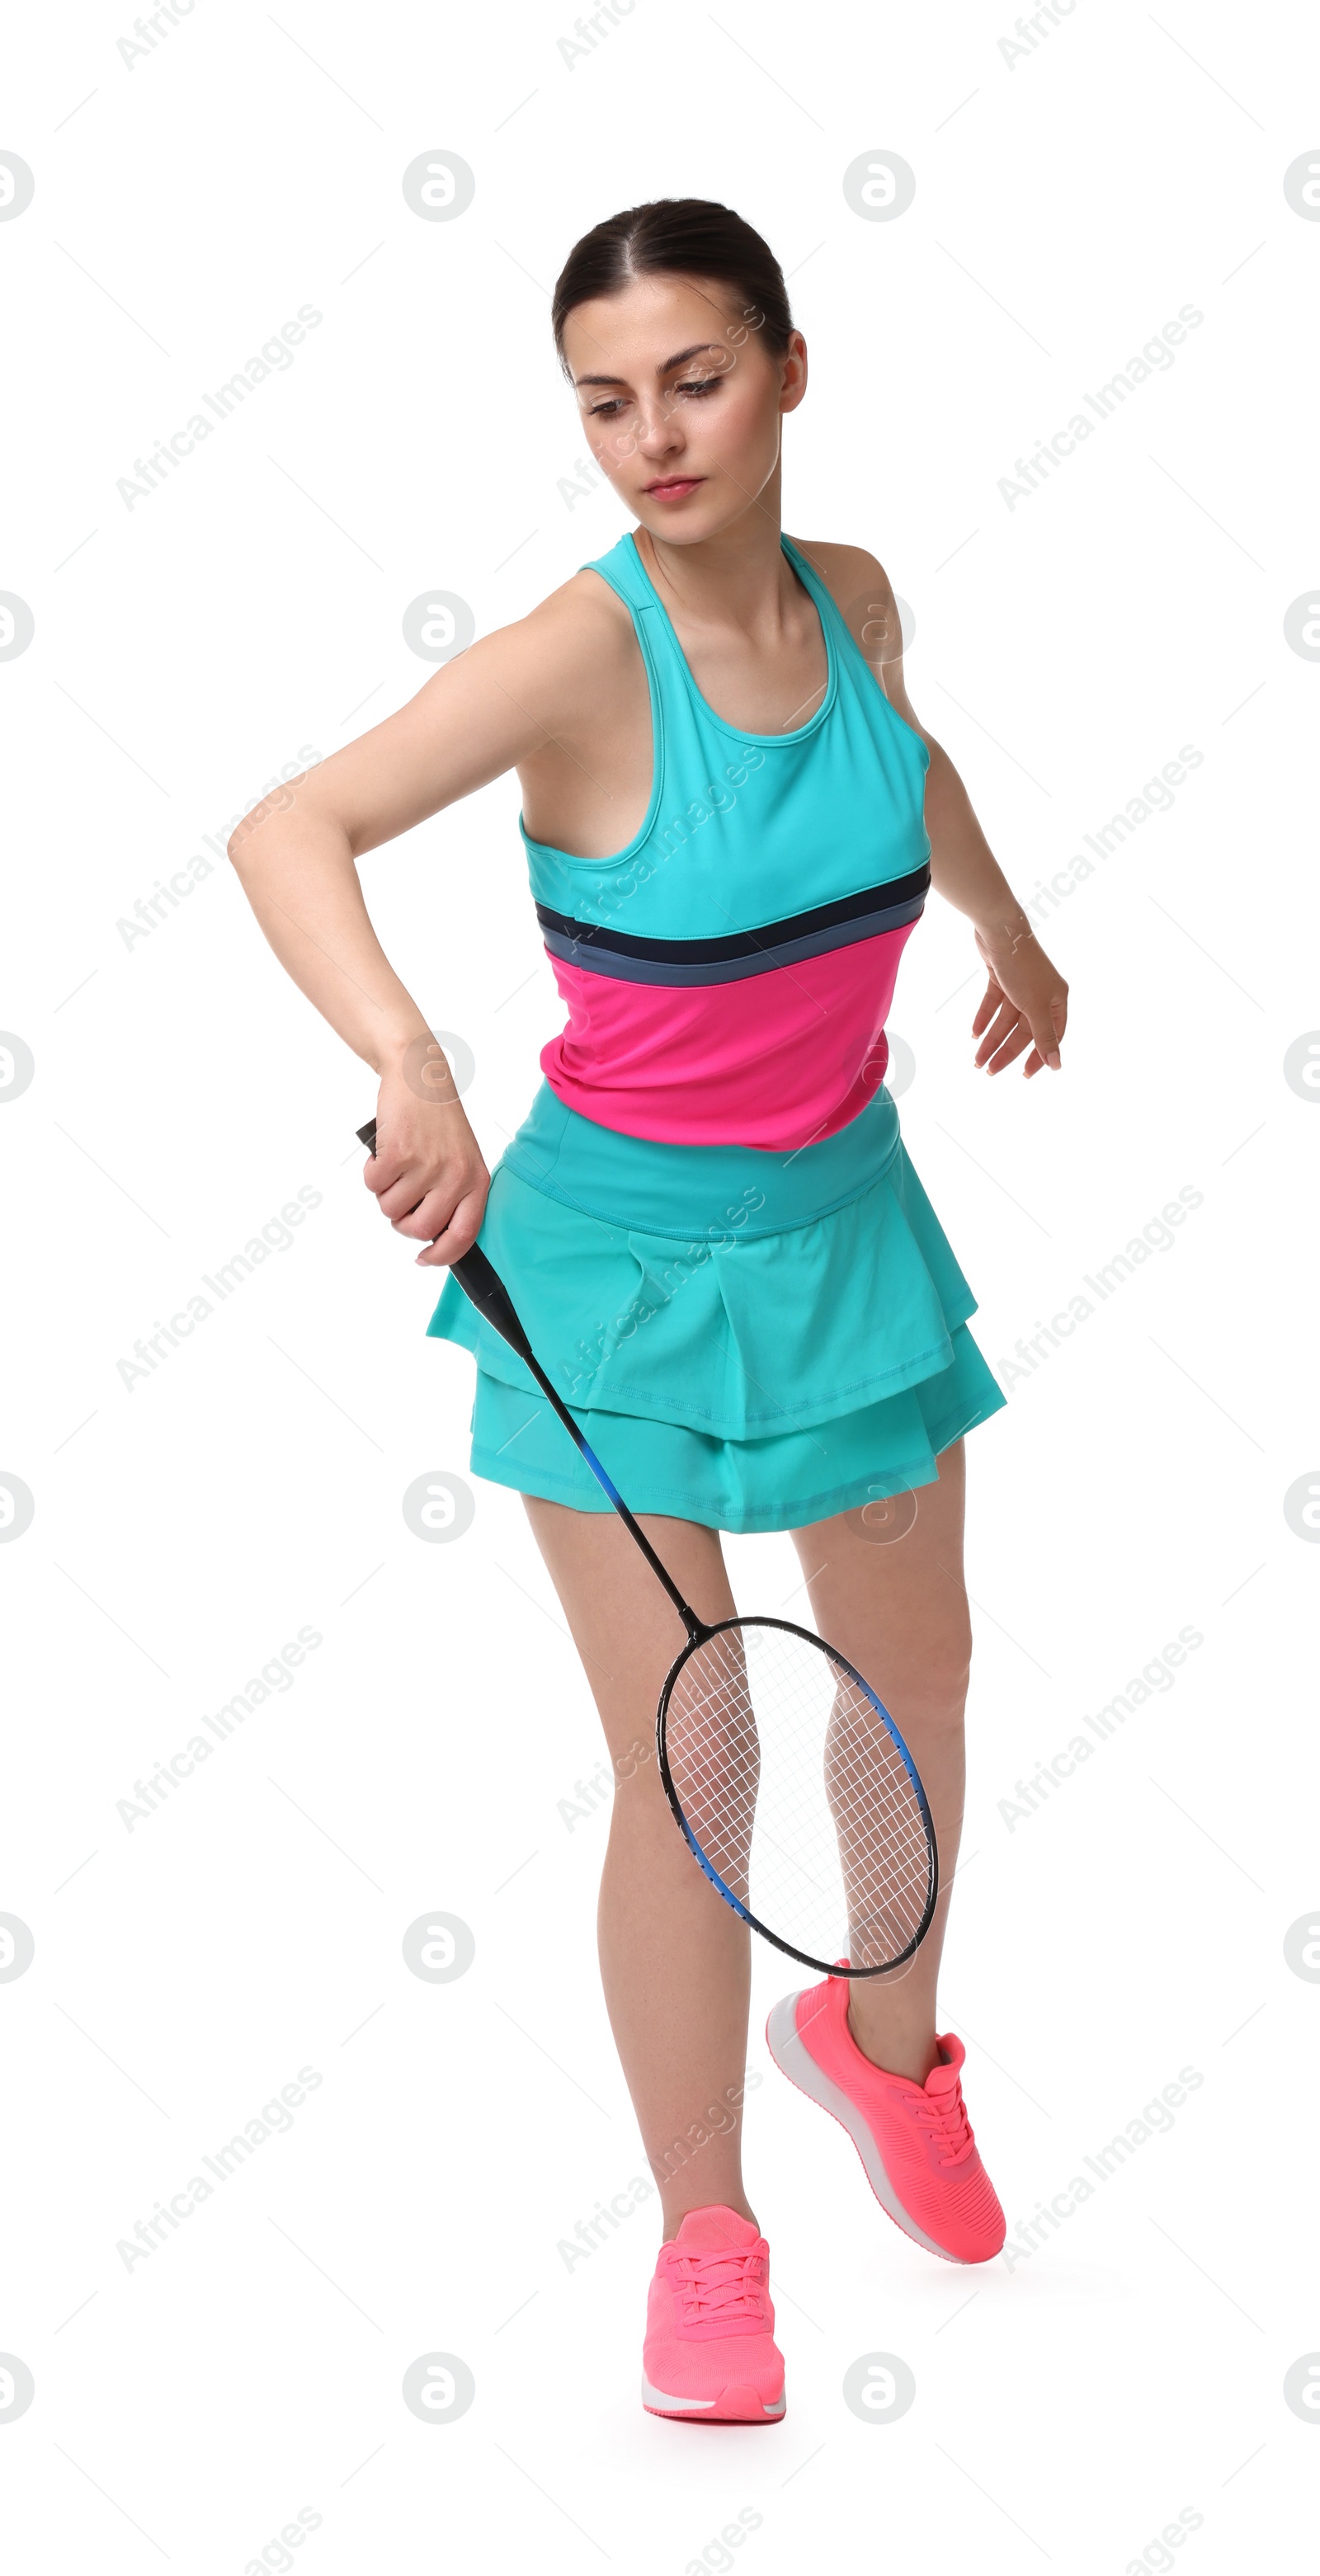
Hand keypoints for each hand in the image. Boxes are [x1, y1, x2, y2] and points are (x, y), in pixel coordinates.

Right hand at [363, 1082, 489, 1265]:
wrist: (420, 1077)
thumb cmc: (437, 1122)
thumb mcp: (460, 1159)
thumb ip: (452, 1196)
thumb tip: (430, 1237)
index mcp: (476, 1182)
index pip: (463, 1236)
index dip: (441, 1255)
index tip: (424, 1258)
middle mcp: (455, 1177)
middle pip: (419, 1230)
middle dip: (401, 1221)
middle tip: (400, 1198)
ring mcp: (427, 1166)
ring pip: (391, 1210)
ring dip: (384, 1193)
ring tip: (395, 1167)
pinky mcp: (399, 1153)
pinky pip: (373, 1185)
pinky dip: (371, 1172)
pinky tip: (383, 1154)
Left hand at [971, 924, 1067, 1075]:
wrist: (1000, 929)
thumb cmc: (1023, 967)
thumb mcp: (1035, 1007)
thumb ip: (1044, 1037)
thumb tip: (1056, 1065)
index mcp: (1056, 999)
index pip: (1050, 1035)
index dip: (1039, 1056)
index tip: (1025, 1075)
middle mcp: (1041, 993)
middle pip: (1024, 1030)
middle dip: (1006, 1051)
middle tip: (989, 1071)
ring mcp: (1021, 985)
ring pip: (1005, 1019)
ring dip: (991, 1039)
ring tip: (977, 1060)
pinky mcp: (1002, 977)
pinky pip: (993, 1004)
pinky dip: (984, 1018)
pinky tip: (974, 1034)